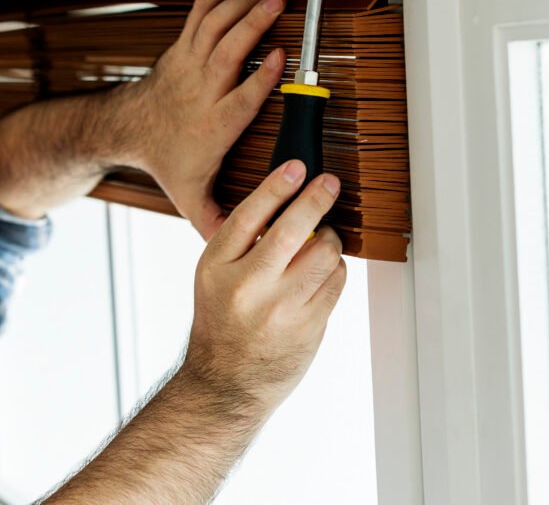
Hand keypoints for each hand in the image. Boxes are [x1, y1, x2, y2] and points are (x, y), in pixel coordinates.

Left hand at [125, 0, 285, 237]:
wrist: (129, 129)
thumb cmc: (167, 158)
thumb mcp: (190, 195)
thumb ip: (216, 219)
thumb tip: (239, 245)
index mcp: (213, 124)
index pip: (238, 100)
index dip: (259, 79)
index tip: (279, 60)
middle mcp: (201, 89)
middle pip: (226, 52)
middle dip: (251, 24)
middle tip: (279, 2)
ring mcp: (189, 62)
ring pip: (214, 24)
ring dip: (242, 0)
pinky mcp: (184, 46)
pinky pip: (203, 12)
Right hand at [181, 160, 346, 417]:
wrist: (226, 381)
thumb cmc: (220, 323)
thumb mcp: (212, 278)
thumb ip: (239, 244)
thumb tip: (284, 204)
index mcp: (216, 267)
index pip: (249, 215)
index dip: (276, 187)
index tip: (297, 167)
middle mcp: (246, 286)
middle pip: (292, 230)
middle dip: (316, 199)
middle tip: (329, 184)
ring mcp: (280, 308)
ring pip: (324, 255)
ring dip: (329, 241)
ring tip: (321, 243)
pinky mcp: (308, 326)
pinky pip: (336, 283)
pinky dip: (335, 270)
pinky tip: (323, 273)